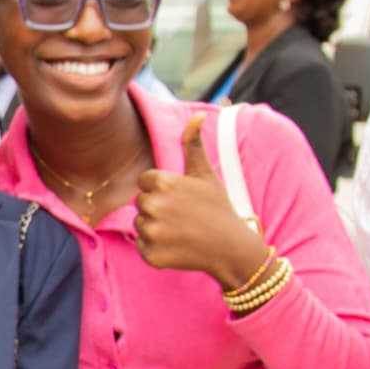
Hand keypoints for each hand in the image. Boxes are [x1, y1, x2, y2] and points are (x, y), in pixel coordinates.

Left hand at [134, 114, 270, 286]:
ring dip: (155, 228)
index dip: (163, 190)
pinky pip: (142, 245)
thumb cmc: (217, 207)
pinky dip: (155, 248)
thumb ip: (193, 144)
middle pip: (141, 202)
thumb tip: (199, 114)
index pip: (145, 182)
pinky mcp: (150, 254)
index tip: (182, 198)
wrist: (230, 247)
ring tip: (181, 231)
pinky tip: (176, 246)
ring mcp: (152, 231)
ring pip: (139, 224)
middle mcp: (154, 205)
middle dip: (158, 208)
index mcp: (164, 182)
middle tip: (184, 216)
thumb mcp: (205, 174)